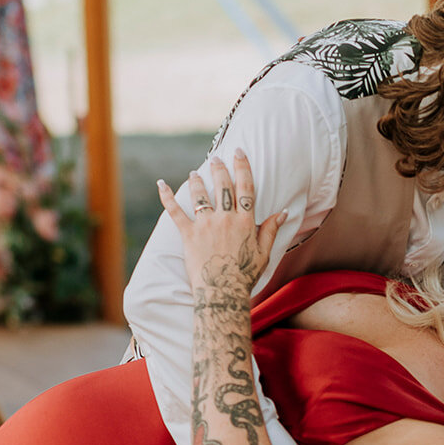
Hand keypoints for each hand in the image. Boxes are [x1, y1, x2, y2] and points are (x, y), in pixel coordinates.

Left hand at [158, 150, 286, 291]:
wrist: (222, 291)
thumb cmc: (245, 275)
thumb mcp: (263, 254)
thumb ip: (270, 230)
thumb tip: (282, 212)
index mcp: (245, 222)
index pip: (245, 188)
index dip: (243, 167)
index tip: (239, 153)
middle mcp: (225, 219)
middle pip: (223, 186)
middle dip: (219, 169)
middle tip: (216, 158)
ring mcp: (205, 225)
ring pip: (200, 195)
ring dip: (197, 181)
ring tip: (194, 173)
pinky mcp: (188, 235)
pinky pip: (175, 212)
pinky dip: (166, 197)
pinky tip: (161, 184)